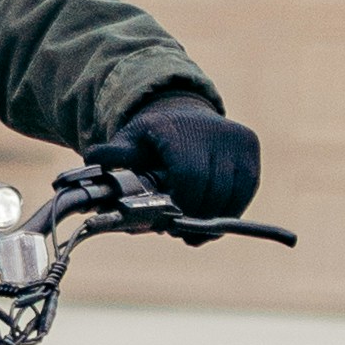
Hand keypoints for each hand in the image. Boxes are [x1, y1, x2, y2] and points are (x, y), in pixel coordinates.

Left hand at [85, 94, 260, 225]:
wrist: (183, 112)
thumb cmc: (152, 136)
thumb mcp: (129, 142)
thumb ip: (117, 154)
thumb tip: (93, 157)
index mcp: (182, 130)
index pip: (189, 180)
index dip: (181, 207)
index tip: (169, 223)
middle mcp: (214, 130)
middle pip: (211, 192)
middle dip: (194, 216)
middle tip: (178, 231)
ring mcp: (236, 137)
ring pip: (231, 195)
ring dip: (213, 218)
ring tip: (193, 230)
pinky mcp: (250, 147)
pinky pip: (245, 190)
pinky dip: (230, 209)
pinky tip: (211, 220)